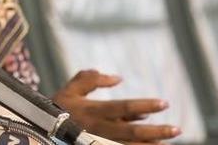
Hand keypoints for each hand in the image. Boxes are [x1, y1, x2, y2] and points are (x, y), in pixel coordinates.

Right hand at [53, 69, 180, 144]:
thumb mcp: (70, 89)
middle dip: (155, 132)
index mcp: (92, 111)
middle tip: (176, 129)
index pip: (123, 107)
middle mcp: (96, 129)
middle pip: (130, 132)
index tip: (164, 103)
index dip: (144, 106)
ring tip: (166, 143)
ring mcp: (96, 142)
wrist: (40, 128)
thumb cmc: (58, 107)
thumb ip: (91, 79)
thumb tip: (117, 78)